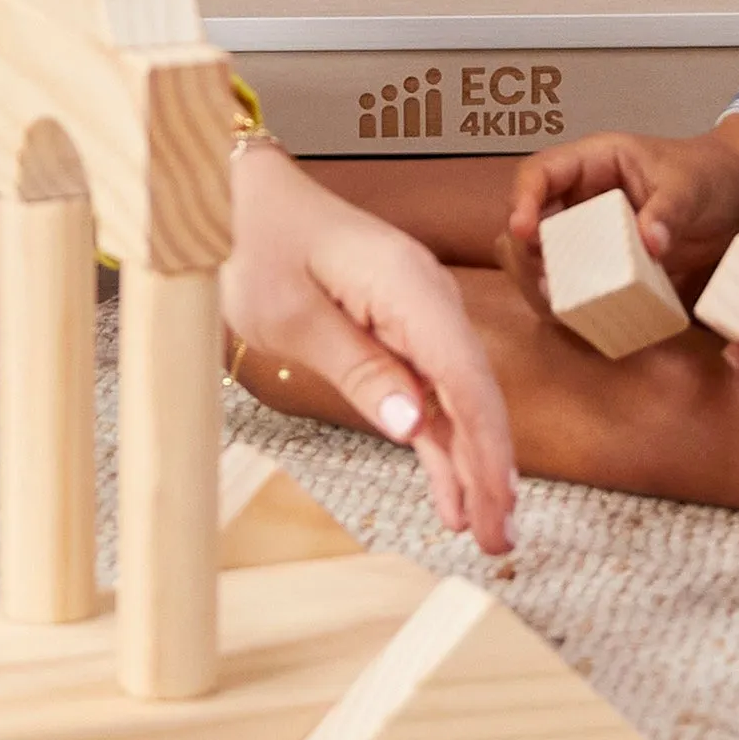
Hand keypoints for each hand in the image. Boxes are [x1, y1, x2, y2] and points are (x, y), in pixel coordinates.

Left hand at [222, 140, 518, 556]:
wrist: (239, 198)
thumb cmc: (256, 243)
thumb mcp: (290, 315)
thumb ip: (356, 369)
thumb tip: (415, 425)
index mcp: (406, 287)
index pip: (464, 376)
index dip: (486, 445)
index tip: (496, 503)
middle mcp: (426, 300)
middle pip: (473, 393)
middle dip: (489, 469)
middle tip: (499, 541)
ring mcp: (417, 316)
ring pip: (456, 401)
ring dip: (470, 465)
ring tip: (483, 533)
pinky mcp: (399, 331)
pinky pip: (429, 392)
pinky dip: (439, 442)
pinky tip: (451, 493)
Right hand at [502, 114, 738, 307]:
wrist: (734, 192)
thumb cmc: (708, 173)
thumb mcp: (690, 187)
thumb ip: (667, 211)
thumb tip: (650, 244)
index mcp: (592, 162)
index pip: (538, 172)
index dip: (523, 200)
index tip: (525, 232)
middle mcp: (579, 195)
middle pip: (528, 220)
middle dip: (528, 253)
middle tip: (548, 283)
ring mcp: (587, 230)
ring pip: (540, 255)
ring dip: (541, 280)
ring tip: (560, 305)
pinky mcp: (602, 261)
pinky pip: (570, 280)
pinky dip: (566, 300)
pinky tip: (576, 317)